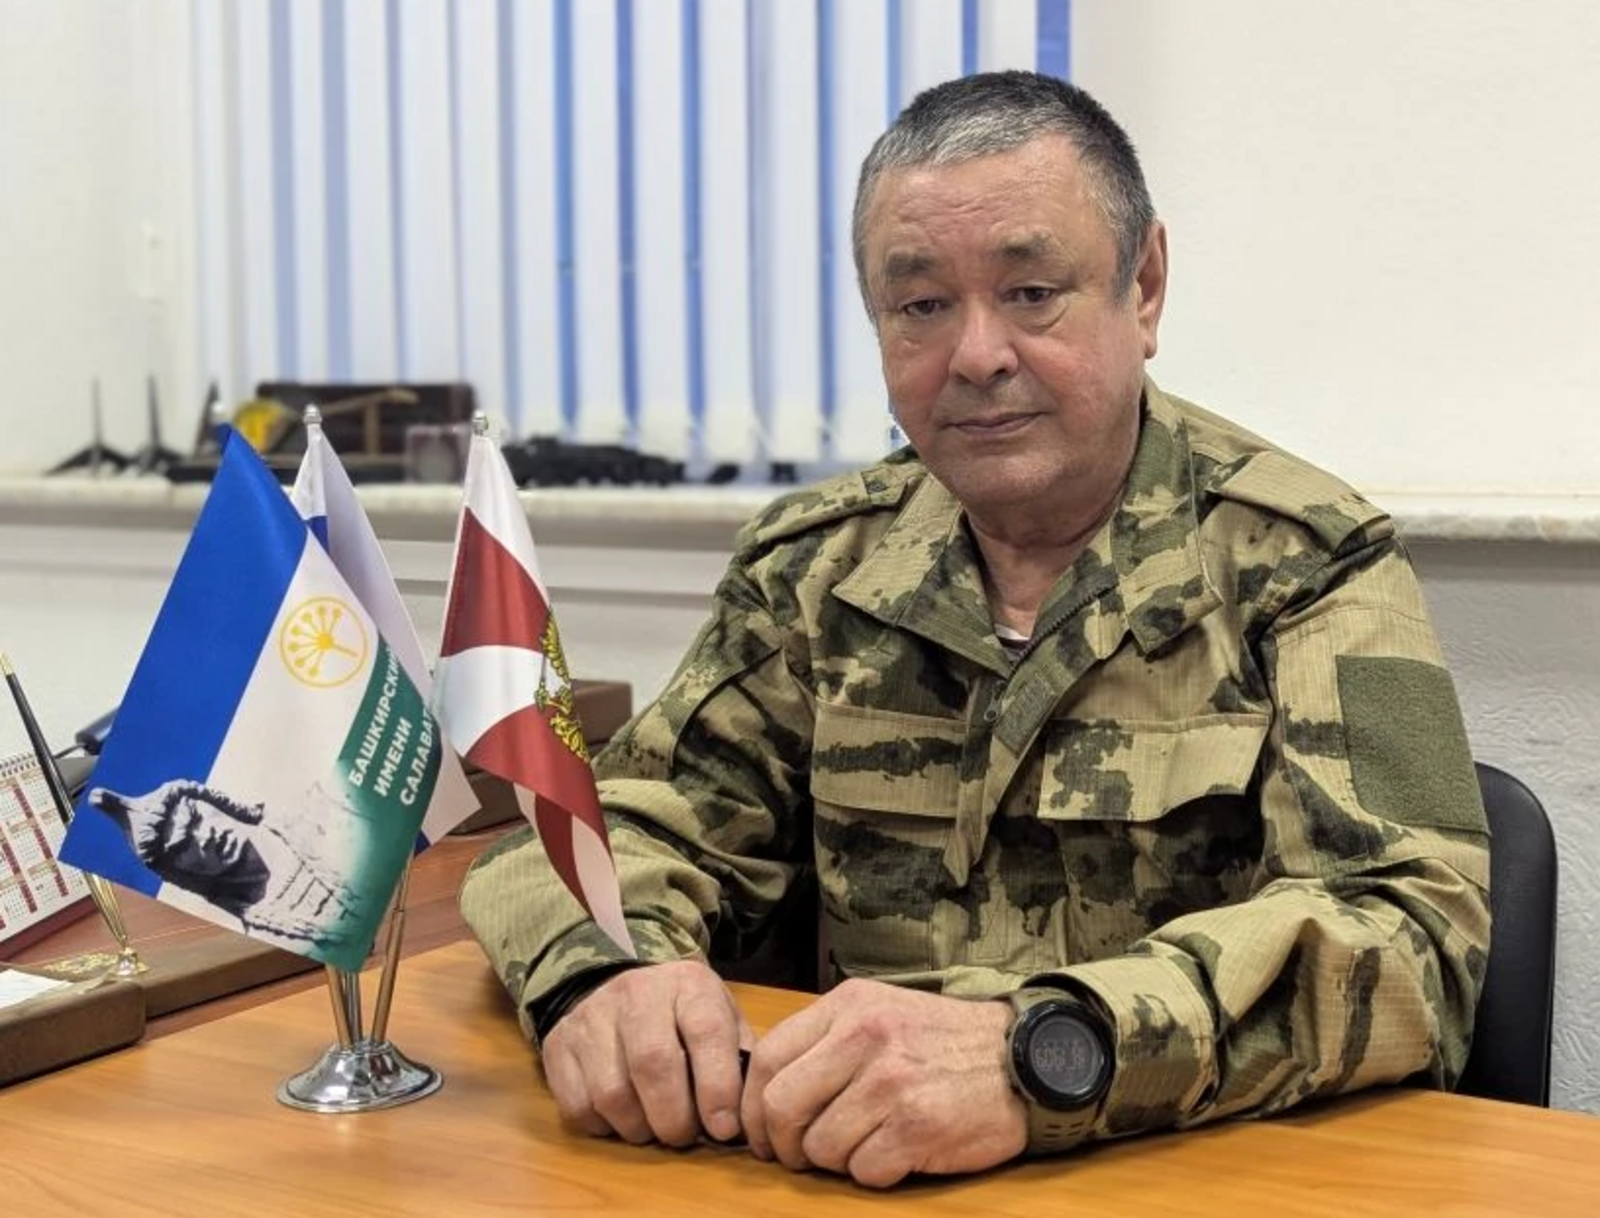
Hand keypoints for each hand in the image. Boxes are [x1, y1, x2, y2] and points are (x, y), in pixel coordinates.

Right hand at [541, 960, 752, 1146]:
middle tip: (684, 1135)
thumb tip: (747, 1121)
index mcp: (688, 985)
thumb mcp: (721, 1020)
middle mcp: (637, 992)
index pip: (706, 1032)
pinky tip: (621, 1118)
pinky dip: (603, 1127)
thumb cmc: (683, 1016)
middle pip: (653, 1064)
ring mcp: (591, 1016)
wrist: (620, 988)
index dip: (717, 1087)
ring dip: (638, 1128)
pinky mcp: (558, 1044)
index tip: (724, 1128)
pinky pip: (578, 1106)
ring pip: (612, 1093)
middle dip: (674, 1118)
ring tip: (653, 1127)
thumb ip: (739, 1063)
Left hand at [739, 978, 1027, 1187]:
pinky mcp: (917, 1127)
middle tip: (798, 1156)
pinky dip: (873, 1173)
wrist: (1025, 1059)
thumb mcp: (883, 1013)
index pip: (769, 1057)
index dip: (752, 1105)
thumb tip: (765, 1090)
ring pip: (821, 1146)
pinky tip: (896, 1154)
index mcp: (850, 1006)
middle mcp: (865, 1039)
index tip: (759, 1131)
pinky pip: (864, 1171)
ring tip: (865, 1145)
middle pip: (782, 1105)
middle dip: (782, 1143)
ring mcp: (891, 1084)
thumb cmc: (946, 1042)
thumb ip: (828, 1040)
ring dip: (835, 1160)